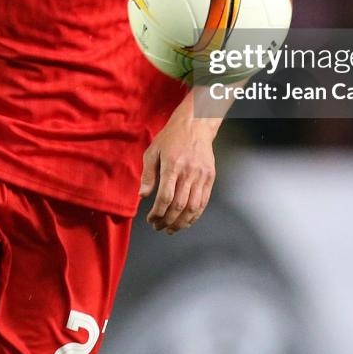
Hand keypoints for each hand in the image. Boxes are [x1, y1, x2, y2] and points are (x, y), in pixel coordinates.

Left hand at [138, 95, 220, 233]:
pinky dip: (195, 215)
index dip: (157, 213)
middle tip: (158, 227)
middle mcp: (188, 172)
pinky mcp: (210, 177)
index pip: (165, 197)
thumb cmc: (171, 137)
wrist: (195, 124)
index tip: (151, 219)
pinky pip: (203, 202)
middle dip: (167, 220)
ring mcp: (201, 176)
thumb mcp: (153, 151)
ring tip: (171, 229)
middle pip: (179, 205)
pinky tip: (186, 221)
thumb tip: (143, 195)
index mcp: (172, 165)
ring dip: (181, 222)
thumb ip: (148, 175)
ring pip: (192, 207)